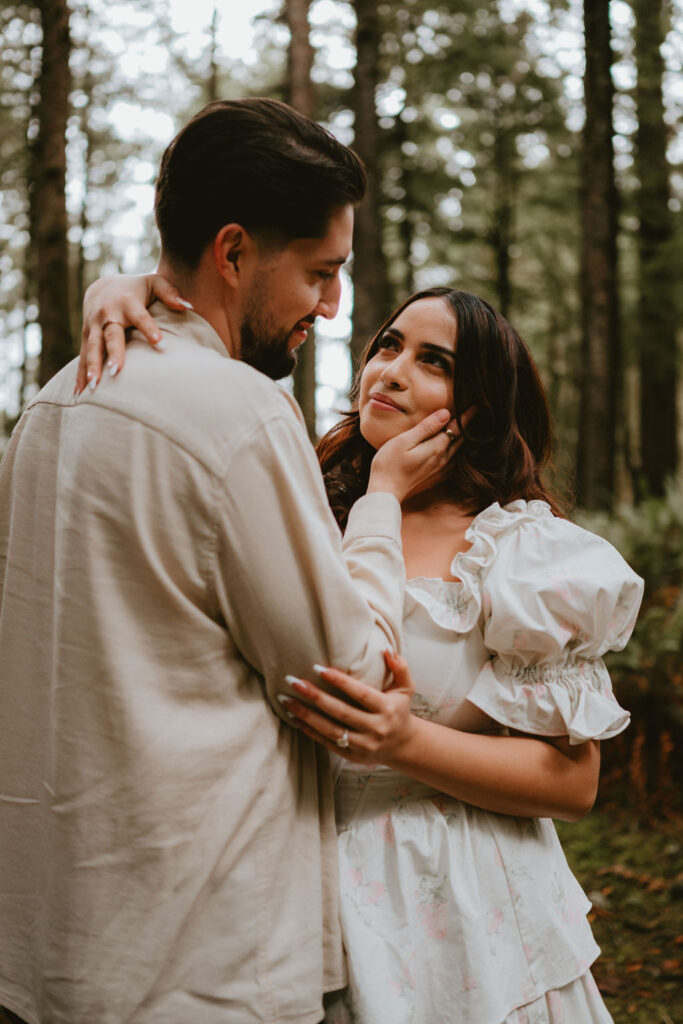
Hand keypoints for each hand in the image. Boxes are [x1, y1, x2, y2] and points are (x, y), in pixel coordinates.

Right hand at [75, 273, 191, 393]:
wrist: (102, 287)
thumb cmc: (136, 288)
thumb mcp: (154, 283)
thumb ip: (170, 293)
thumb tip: (188, 306)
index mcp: (127, 302)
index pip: (140, 317)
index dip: (150, 329)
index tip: (161, 345)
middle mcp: (107, 314)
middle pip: (111, 335)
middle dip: (113, 353)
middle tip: (116, 371)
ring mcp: (94, 326)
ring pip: (92, 348)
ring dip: (93, 367)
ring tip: (94, 387)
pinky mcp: (86, 337)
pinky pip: (82, 357)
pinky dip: (80, 375)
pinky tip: (80, 394)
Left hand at [277, 650, 416, 765]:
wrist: (403, 746)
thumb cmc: (400, 710)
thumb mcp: (406, 688)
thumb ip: (400, 667)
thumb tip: (386, 648)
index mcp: (387, 710)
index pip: (360, 694)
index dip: (339, 681)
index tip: (317, 668)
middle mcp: (375, 729)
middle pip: (340, 712)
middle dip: (315, 696)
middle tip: (293, 681)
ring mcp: (363, 746)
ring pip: (329, 730)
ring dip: (305, 715)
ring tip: (285, 699)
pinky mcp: (352, 756)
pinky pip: (326, 742)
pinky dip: (308, 730)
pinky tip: (293, 717)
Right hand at [367, 406, 475, 502]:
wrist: (385, 492)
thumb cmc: (389, 464)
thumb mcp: (404, 440)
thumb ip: (426, 427)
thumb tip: (446, 414)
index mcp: (436, 448)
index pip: (456, 428)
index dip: (466, 417)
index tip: (475, 405)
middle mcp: (442, 460)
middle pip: (461, 440)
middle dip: (469, 427)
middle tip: (476, 414)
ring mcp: (440, 471)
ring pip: (459, 452)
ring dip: (466, 441)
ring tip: (471, 431)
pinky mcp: (435, 478)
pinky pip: (454, 463)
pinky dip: (459, 454)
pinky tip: (458, 453)